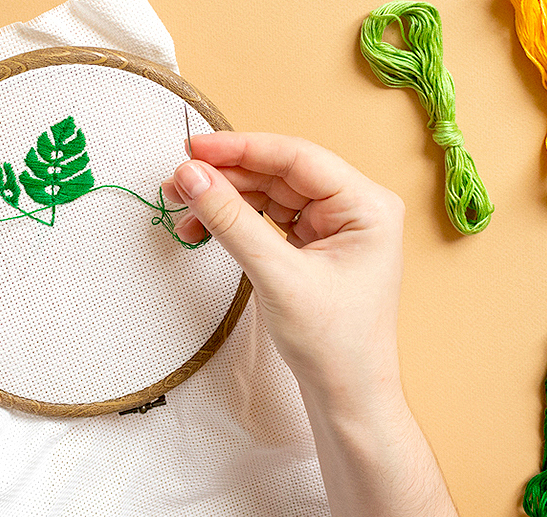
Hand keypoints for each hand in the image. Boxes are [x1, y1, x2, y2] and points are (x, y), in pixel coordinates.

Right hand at [163, 132, 457, 516]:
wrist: (346, 397)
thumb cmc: (334, 344)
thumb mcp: (278, 276)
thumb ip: (232, 220)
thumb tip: (192, 175)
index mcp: (367, 206)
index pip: (297, 159)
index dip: (242, 148)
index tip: (196, 148)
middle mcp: (354, 208)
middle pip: (280, 173)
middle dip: (227, 176)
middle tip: (179, 180)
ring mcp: (333, 226)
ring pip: (269, 193)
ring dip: (225, 198)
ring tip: (183, 205)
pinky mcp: (313, 245)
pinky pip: (268, 217)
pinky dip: (235, 220)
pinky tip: (203, 226)